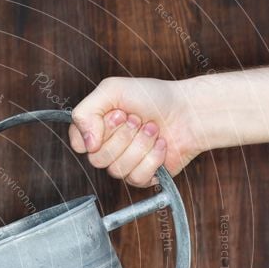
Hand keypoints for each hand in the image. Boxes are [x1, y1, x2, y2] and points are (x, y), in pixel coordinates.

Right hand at [69, 77, 202, 186]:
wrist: (190, 110)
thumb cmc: (154, 97)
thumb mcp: (112, 89)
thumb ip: (85, 111)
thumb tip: (86, 145)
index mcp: (96, 130)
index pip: (79, 144)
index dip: (97, 132)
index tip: (118, 114)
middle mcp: (106, 149)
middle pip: (98, 159)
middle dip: (124, 136)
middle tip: (139, 119)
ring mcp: (123, 164)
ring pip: (117, 170)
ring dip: (141, 145)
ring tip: (153, 129)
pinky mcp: (141, 177)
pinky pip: (135, 178)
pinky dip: (153, 158)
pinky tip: (161, 145)